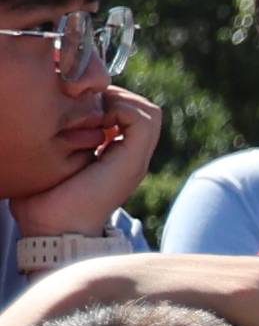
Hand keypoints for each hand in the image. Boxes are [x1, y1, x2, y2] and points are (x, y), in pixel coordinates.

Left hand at [5, 81, 163, 240]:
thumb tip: (47, 116)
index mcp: (114, 157)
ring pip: (148, 111)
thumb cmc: (43, 202)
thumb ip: (58, 140)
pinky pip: (143, 119)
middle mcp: (130, 157)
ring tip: (92, 108)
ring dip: (120, 100)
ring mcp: (134, 159)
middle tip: (84, 100)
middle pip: (142, 110)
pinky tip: (96, 117)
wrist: (55, 229)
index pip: (127, 115)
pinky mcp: (132, 160)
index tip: (76, 102)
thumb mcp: (50, 162)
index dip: (104, 100)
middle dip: (114, 95)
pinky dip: (121, 108)